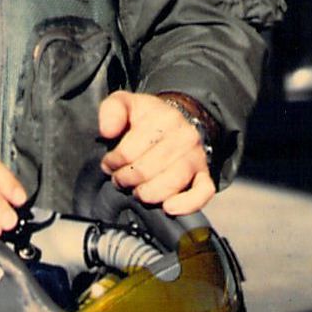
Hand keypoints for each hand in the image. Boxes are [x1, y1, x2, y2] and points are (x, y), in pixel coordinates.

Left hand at [97, 90, 215, 213]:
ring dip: (147, 193)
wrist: (176, 122)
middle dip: (126, 179)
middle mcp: (184, 137)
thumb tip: (107, 131)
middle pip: (147, 170)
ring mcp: (196, 157)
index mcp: (164, 118)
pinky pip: (203, 193)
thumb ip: (111, 110)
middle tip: (121, 178)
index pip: (129, 151)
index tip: (110, 163)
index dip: (114, 162)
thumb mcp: (126, 104)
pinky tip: (168, 207)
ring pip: (171, 183)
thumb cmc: (147, 118)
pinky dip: (186, 204)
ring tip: (137, 190)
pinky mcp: (204, 175)